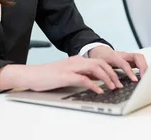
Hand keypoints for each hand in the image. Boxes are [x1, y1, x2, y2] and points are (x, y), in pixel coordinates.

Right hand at [1, 56, 124, 93]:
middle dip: (113, 73)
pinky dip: (94, 85)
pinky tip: (99, 90)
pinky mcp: (65, 75)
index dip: (111, 69)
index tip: (119, 78)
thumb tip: (95, 82)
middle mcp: (76, 61)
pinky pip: (83, 79)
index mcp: (77, 60)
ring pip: (95, 68)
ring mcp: (70, 67)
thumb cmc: (48, 76)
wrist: (31, 75)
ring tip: (113, 87)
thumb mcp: (67, 74)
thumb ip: (81, 75)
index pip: (99, 61)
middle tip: (120, 84)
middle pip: (100, 63)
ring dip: (107, 78)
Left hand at [88, 46, 147, 82]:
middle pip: (137, 57)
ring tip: (147, 78)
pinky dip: (144, 67)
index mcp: (114, 56)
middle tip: (145, 78)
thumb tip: (114, 85)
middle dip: (143, 67)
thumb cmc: (99, 58)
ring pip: (140, 58)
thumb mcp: (99, 66)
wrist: (98, 49)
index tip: (135, 80)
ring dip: (145, 67)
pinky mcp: (130, 59)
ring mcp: (127, 56)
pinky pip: (139, 61)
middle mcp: (123, 55)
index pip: (125, 63)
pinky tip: (145, 75)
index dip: (130, 72)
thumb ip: (106, 74)